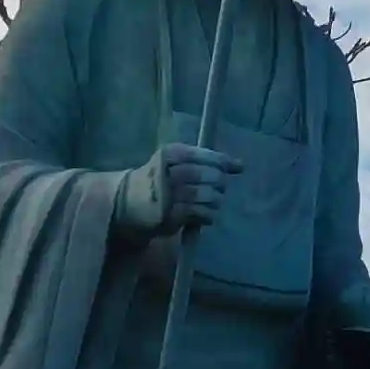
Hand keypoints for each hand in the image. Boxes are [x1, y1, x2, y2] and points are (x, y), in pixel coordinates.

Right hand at [118, 143, 242, 237]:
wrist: (128, 201)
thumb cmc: (160, 178)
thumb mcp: (176, 162)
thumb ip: (206, 162)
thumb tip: (240, 165)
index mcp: (170, 154)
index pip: (204, 155)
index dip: (223, 162)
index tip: (237, 167)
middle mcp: (169, 172)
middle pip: (207, 175)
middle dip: (220, 182)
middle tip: (220, 188)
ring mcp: (169, 195)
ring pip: (206, 195)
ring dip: (216, 200)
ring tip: (213, 202)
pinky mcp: (170, 215)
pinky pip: (200, 213)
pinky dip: (209, 214)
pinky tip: (206, 214)